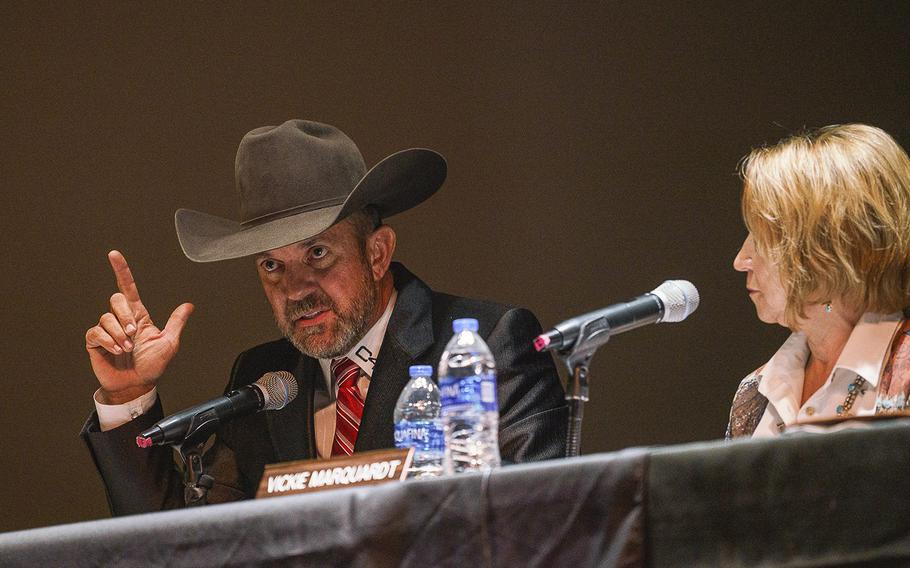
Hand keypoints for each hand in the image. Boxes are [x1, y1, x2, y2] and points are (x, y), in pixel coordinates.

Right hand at [85, 251, 193, 404]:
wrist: (137, 385)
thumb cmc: (153, 366)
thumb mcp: (169, 343)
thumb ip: (176, 323)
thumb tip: (189, 305)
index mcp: (139, 316)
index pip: (128, 289)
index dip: (122, 271)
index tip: (114, 254)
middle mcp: (121, 320)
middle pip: (115, 299)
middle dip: (125, 315)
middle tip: (134, 333)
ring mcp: (107, 331)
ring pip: (106, 317)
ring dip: (119, 333)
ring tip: (127, 348)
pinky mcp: (95, 343)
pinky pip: (96, 332)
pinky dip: (108, 341)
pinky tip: (116, 350)